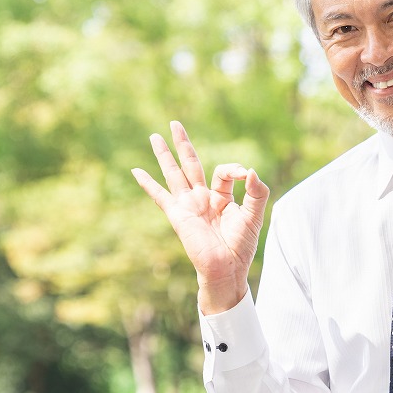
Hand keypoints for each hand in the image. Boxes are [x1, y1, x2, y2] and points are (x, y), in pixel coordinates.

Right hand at [131, 121, 269, 313]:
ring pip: (174, 173)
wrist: (226, 268)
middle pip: (190, 164)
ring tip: (154, 136)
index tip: (244, 173)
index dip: (234, 168)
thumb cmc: (241, 246)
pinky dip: (148, 184)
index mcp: (220, 197)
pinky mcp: (178, 215)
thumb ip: (256, 191)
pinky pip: (160, 196)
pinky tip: (136, 171)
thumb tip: (250, 170)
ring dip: (163, 155)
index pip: (223, 171)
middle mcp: (202, 198)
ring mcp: (188, 205)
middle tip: (174, 124)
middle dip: (183, 144)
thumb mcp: (255, 215)